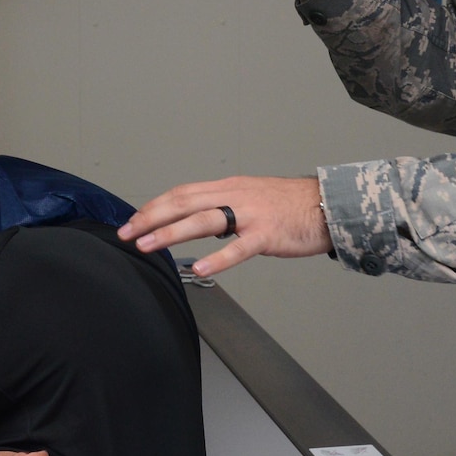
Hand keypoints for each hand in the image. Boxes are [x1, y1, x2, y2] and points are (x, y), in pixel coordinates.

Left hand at [120, 175, 332, 276]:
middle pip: (184, 203)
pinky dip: (216, 259)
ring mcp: (251, 215)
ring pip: (203, 220)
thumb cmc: (290, 205)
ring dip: (171, 233)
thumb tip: (195, 219)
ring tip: (147, 245)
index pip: (182, 193)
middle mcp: (235, 196)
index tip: (133, 219)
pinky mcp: (267, 234)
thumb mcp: (251, 196)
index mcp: (229, 187)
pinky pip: (238, 248)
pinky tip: (198, 269)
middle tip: (126, 233)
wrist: (328, 205)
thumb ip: (223, 205)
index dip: (154, 205)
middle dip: (151, 218)